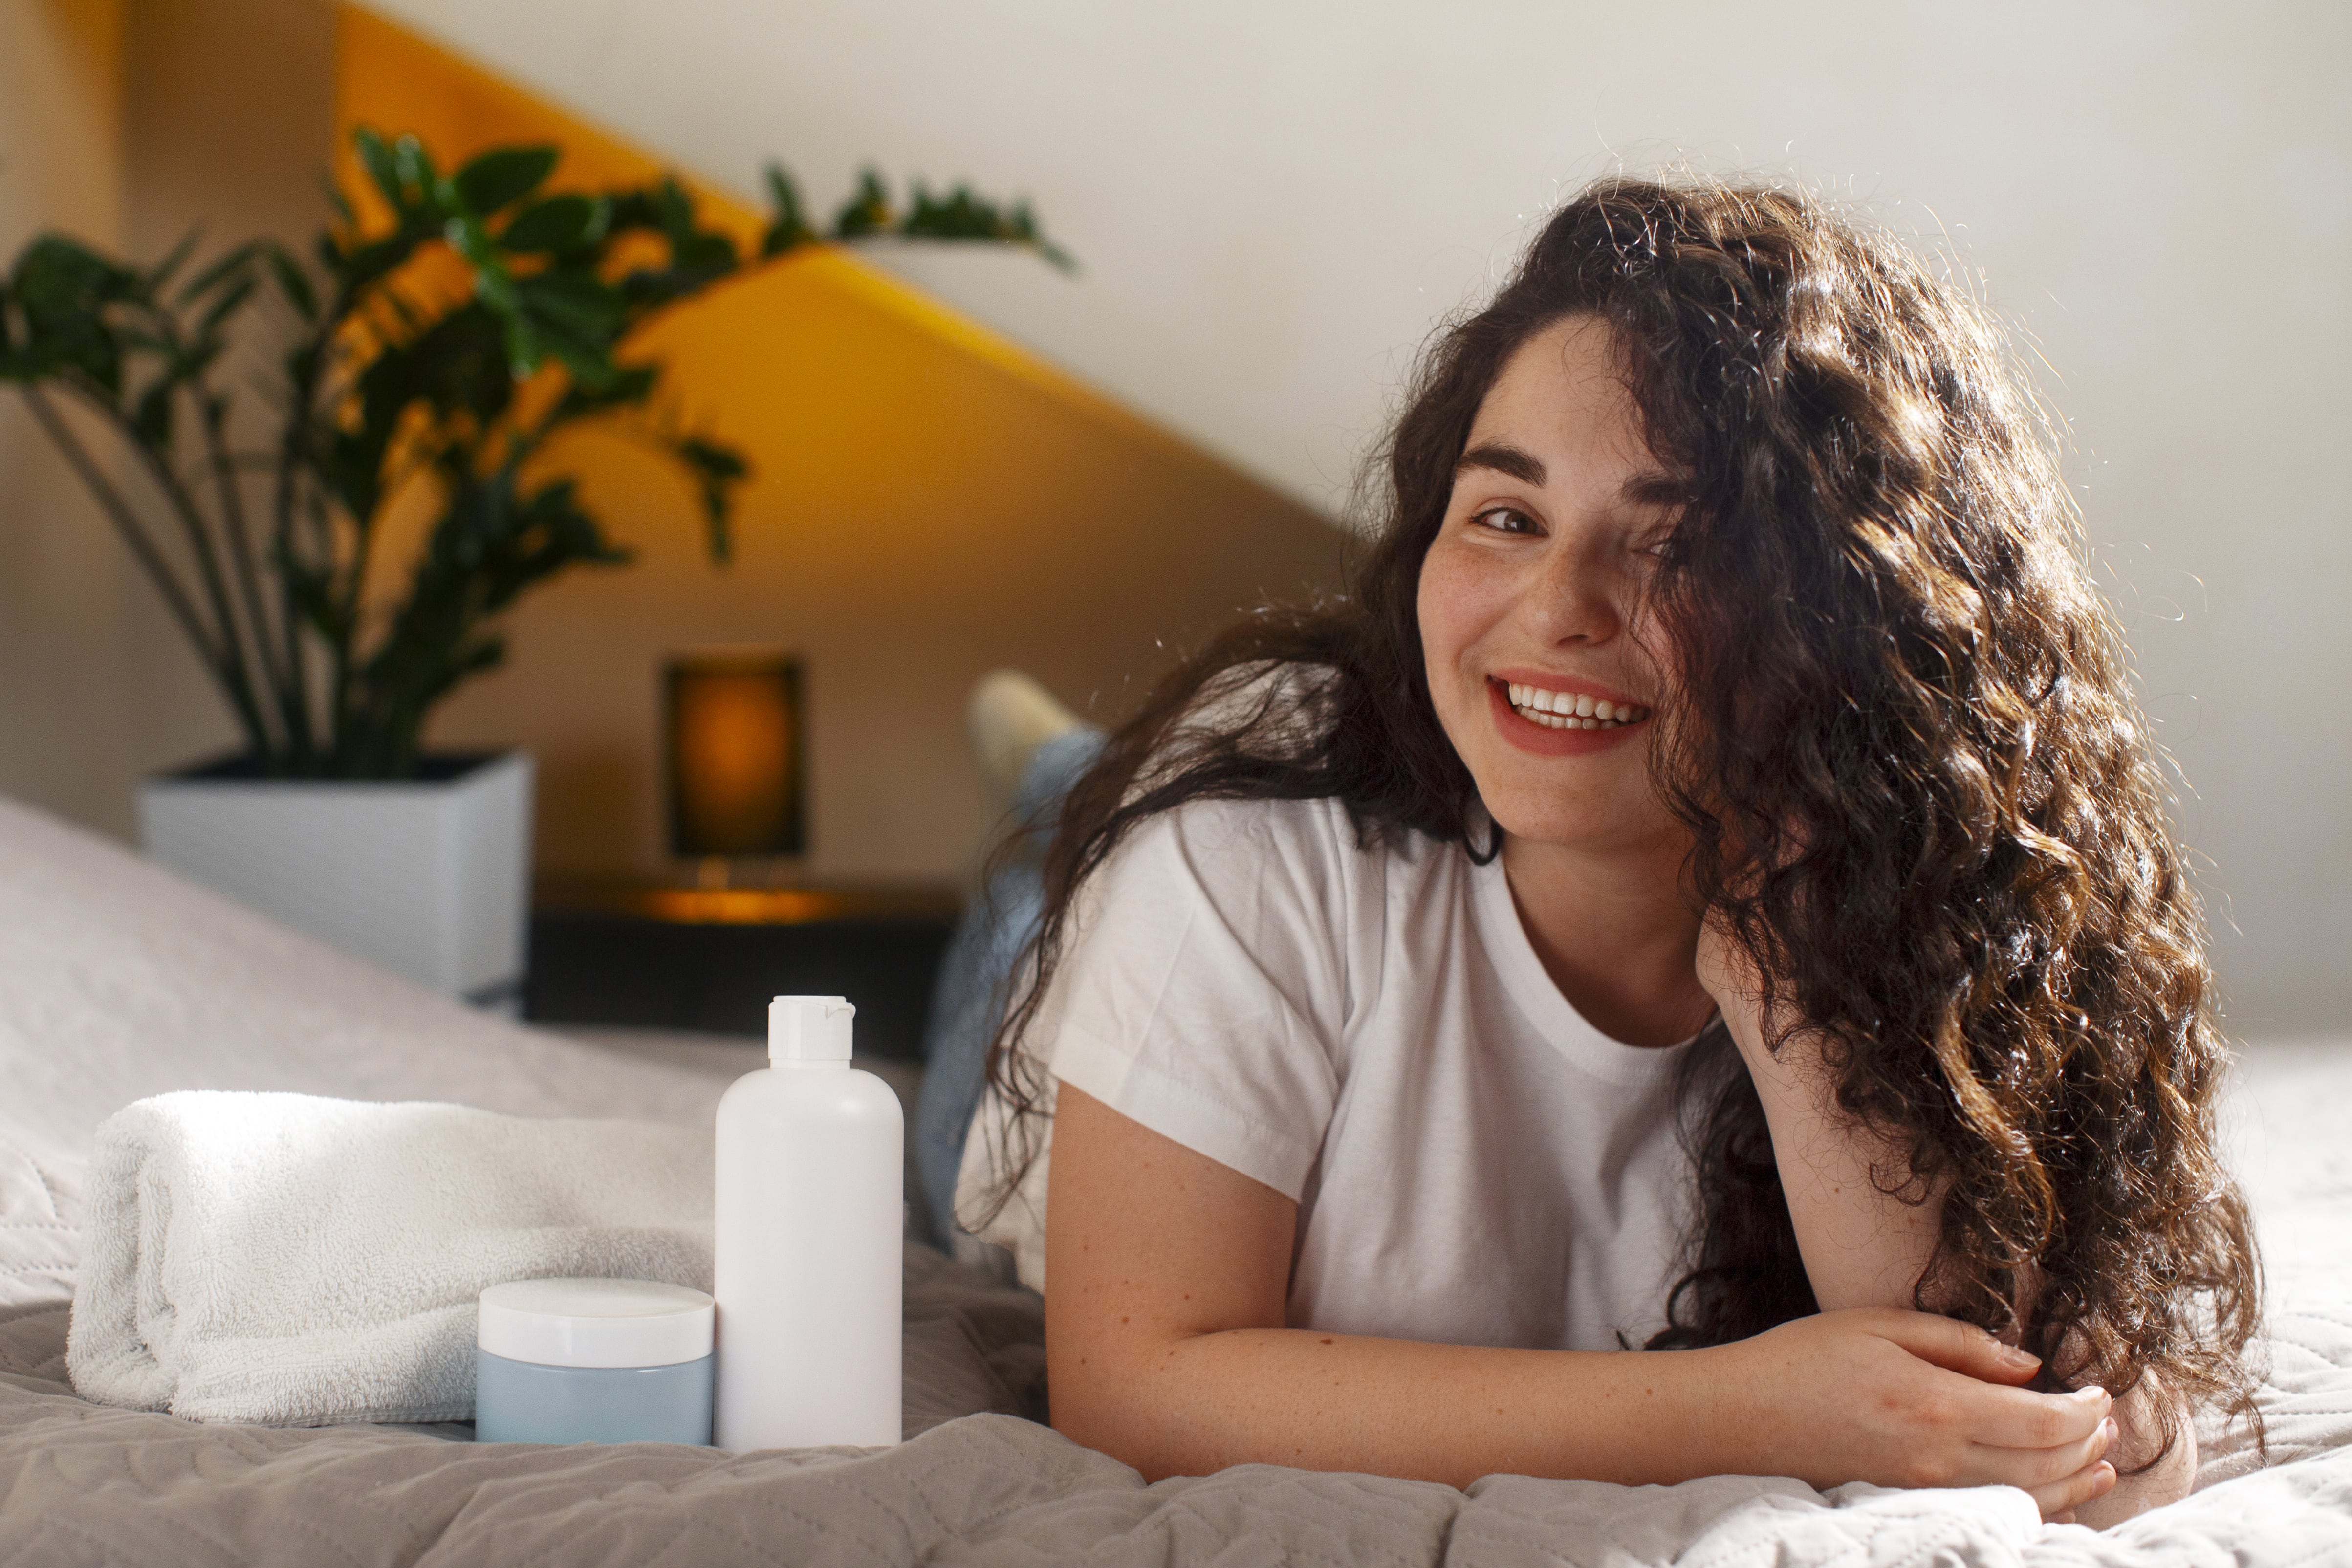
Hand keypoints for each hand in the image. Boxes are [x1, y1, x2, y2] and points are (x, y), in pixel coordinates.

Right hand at [1716, 1307, 2118, 1520]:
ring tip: (2101, 1461)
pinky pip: (1993, 1513)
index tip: (2102, 1390)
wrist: (1738, 1416)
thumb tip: (2027, 1364)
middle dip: (2088, 1443)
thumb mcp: (1880, 1324)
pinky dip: (2038, 1507)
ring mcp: (1926, 1489)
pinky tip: (2055, 1495)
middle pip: (2046, 1463)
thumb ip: (1961, 1343)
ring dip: (2075, 1480)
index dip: (2086, 1409)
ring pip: (2028, 1497)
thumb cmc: (1802, 1358)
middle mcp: (1941, 1457)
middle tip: (2108, 1420)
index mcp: (1938, 1403)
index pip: (2044, 1420)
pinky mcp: (1910, 1503)